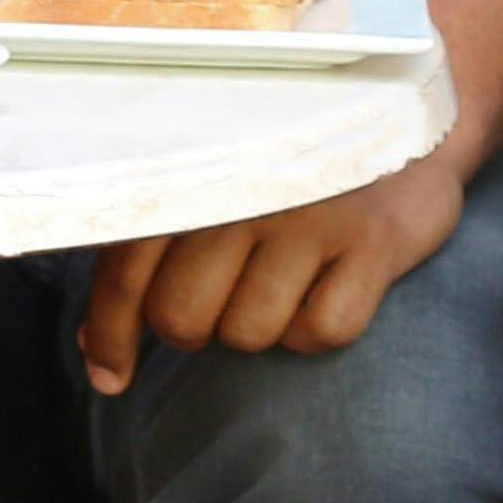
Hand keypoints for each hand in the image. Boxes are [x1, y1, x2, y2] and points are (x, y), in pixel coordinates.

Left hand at [78, 152, 469, 390]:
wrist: (405, 123)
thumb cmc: (288, 175)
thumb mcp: (215, 194)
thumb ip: (150, 258)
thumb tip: (96, 352)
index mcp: (193, 172)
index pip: (125, 271)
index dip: (110, 335)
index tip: (110, 379)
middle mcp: (243, 189)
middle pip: (180, 316)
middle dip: (193, 330)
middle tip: (222, 302)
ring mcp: (309, 214)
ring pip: (248, 333)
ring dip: (259, 329)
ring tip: (280, 285)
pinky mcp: (371, 242)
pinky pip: (322, 331)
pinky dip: (318, 330)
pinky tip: (326, 288)